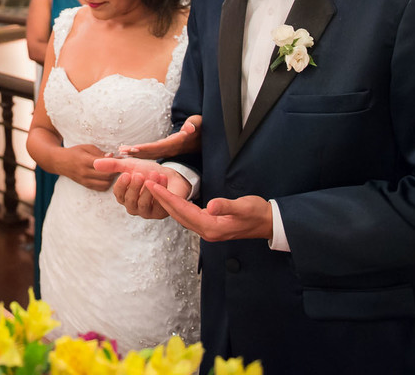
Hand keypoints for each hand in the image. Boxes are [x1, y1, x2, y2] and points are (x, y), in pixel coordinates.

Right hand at [61, 144, 118, 191]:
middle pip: (107, 176)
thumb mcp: (86, 147)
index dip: (115, 162)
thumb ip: (100, 152)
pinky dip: (107, 184)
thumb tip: (112, 156)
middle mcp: (85, 172)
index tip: (122, 158)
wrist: (60, 162)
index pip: (104, 164)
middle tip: (121, 166)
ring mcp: (85, 180)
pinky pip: (100, 188)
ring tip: (115, 171)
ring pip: (105, 184)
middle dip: (116, 171)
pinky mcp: (86, 185)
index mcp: (85, 160)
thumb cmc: (74, 152)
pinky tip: (108, 177)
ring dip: (113, 178)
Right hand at [94, 157, 190, 219]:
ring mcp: (146, 211)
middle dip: (134, 188)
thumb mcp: (130, 166)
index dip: (121, 185)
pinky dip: (160, 191)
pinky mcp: (160, 213)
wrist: (169, 175)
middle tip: (139, 175)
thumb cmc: (147, 171)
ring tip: (154, 174)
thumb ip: (113, 165)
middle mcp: (134, 206)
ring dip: (148, 190)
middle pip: (129, 201)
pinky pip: (158, 206)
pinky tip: (162, 179)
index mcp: (125, 196)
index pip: (118, 194)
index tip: (126, 174)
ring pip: (142, 205)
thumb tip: (95, 164)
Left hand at [119, 115, 200, 158]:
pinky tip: (131, 152)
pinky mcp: (167, 150)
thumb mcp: (199, 123)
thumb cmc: (201, 128)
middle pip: (151, 152)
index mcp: (176, 143)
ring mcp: (168, 150)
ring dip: (136, 154)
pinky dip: (141, 153)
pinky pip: (152, 153)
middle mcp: (170, 149)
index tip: (134, 149)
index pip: (159, 147)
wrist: (205, 138)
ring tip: (122, 152)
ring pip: (150, 154)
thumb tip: (188, 128)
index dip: (146, 148)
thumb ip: (194, 125)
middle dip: (136, 153)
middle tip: (122, 152)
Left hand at [143, 184, 273, 242]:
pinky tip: (172, 198)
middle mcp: (206, 231)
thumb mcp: (244, 207)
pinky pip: (187, 216)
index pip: (182, 210)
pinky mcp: (210, 226)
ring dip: (167, 202)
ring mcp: (207, 230)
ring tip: (155, 188)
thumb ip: (227, 206)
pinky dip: (177, 206)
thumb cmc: (257, 214)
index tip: (152, 185)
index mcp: (212, 227)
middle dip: (161, 199)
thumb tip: (211, 206)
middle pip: (177, 214)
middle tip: (146, 183)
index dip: (166, 197)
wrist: (268, 223)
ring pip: (180, 216)